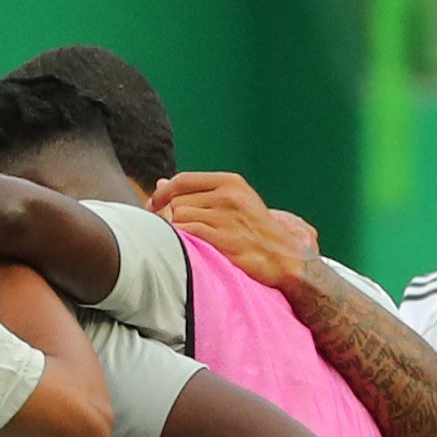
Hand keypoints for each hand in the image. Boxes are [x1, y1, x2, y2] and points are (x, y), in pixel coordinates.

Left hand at [150, 171, 317, 289]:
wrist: (282, 256)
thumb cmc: (254, 230)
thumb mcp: (233, 201)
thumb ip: (198, 192)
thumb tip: (161, 183)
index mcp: (230, 182)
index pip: (182, 180)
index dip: (163, 193)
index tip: (154, 205)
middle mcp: (227, 195)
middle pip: (177, 201)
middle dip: (170, 216)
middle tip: (175, 230)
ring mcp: (225, 217)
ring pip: (178, 218)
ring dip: (177, 231)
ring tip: (188, 241)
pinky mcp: (223, 239)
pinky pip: (186, 235)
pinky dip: (182, 241)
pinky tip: (189, 248)